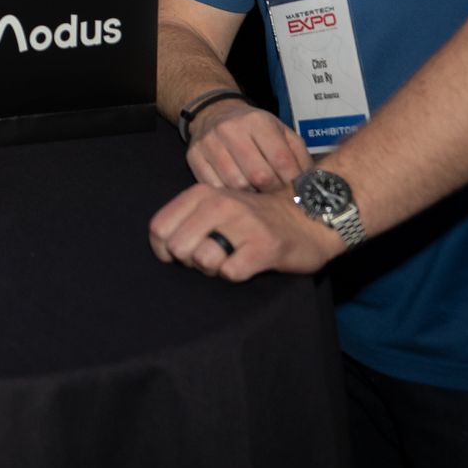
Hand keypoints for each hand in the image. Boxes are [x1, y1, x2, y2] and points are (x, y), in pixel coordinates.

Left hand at [149, 182, 343, 281]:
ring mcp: (243, 224)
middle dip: (190, 260)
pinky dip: (235, 274)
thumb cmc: (254, 218)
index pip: (159, 228)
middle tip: (212, 255)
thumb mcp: (216, 206)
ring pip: (202, 259)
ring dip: (213, 268)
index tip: (181, 254)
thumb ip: (187, 219)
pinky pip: (230, 272)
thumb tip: (164, 248)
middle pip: (178, 247)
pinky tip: (247, 263)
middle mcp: (220, 204)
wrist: (308, 217)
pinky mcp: (264, 247)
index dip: (164, 250)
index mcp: (202, 194)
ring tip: (230, 258)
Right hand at [186, 98, 310, 190]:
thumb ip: (299, 155)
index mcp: (258, 121)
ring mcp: (209, 143)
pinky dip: (229, 195)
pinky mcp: (193, 156)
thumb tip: (312, 183)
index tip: (296, 192)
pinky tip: (237, 193)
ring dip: (251, 196)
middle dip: (272, 192)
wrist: (213, 112)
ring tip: (258, 196)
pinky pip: (214, 186)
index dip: (291, 181)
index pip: (281, 159)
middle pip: (258, 175)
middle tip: (277, 198)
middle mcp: (231, 129)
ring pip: (236, 184)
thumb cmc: (254, 128)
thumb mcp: (281, 132)